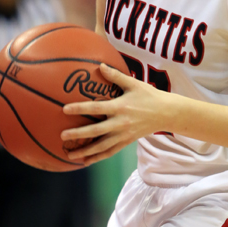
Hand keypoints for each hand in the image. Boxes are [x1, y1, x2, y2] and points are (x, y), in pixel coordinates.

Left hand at [60, 64, 177, 165]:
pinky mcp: (126, 142)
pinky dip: (97, 157)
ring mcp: (123, 134)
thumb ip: (115, 76)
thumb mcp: (133, 83)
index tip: (65, 109)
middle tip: (62, 135)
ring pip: (101, 146)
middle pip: (96, 131)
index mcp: (120, 107)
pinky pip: (110, 152)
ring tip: (69, 155)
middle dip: (78, 134)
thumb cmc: (148, 95)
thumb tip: (100, 65)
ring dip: (85, 151)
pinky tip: (85, 161)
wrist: (166, 113)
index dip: (80, 109)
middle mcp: (120, 123)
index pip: (97, 108)